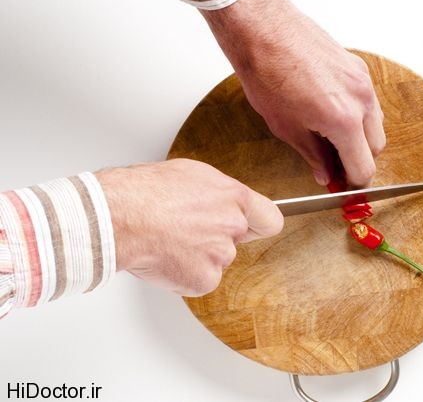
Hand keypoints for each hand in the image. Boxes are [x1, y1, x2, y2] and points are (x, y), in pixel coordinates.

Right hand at [96, 159, 282, 295]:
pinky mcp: (204, 279)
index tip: (254, 228)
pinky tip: (166, 258)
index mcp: (234, 198)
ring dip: (197, 256)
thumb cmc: (144, 191)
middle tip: (186, 230)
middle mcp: (233, 226)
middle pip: (236, 240)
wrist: (118, 216)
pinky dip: (184, 275)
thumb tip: (219, 201)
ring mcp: (220, 255)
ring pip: (215, 260)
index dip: (260, 225)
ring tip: (169, 240)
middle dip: (216, 238)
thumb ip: (216, 193)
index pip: (270, 219)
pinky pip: (200, 281)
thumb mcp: (191, 175)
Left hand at [201, 0, 384, 187]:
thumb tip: (326, 175)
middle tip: (335, 166)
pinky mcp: (358, 67)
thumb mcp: (287, 128)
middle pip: (377, 148)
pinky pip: (368, 100)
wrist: (264, 30)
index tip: (342, 186)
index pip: (364, 167)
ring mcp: (362, 81)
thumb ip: (313, 156)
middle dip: (359, 160)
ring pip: (377, 123)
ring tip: (331, 139)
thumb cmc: (267, 74)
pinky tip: (332, 114)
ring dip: (361, 137)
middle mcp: (361, 100)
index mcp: (344, 121)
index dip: (352, 183)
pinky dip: (358, 114)